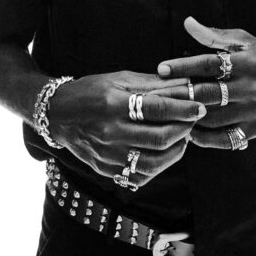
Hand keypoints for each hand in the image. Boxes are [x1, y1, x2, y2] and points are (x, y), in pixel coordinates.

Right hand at [49, 70, 205, 187]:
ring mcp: (105, 154)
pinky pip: (138, 175)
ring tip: (180, 140)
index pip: (157, 109)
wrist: (56, 115)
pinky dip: (156, 167)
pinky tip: (161, 154)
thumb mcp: (118, 80)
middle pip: (159, 139)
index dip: (183, 109)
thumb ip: (151, 85)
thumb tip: (184, 87)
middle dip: (183, 131)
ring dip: (175, 153)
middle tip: (190, 123)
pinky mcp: (104, 169)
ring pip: (153, 163)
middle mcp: (108, 132)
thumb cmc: (89, 92)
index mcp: (112, 105)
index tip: (198, 108)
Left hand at [152, 16, 255, 148]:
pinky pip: (225, 139)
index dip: (183, 66)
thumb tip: (188, 22)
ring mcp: (253, 110)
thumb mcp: (246, 43)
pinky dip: (205, 138)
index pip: (208, 64)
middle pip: (205, 93)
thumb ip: (215, 35)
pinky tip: (188, 133)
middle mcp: (249, 87)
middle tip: (151, 96)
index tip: (160, 69)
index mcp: (246, 63)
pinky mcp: (255, 129)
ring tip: (164, 114)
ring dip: (186, 117)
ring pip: (211, 117)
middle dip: (176, 95)